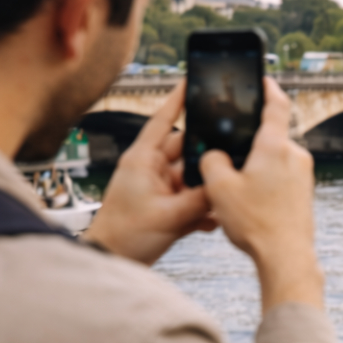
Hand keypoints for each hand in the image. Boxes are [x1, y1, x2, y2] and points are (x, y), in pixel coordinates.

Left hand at [85, 79, 217, 264]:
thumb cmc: (126, 236)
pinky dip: (203, 207)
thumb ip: (201, 199)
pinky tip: (214, 219)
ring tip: (222, 196)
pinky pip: (191, 197)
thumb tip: (224, 185)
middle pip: (186, 150)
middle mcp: (151, 168)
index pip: (162, 120)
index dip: (178, 100)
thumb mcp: (169, 216)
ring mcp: (158, 186)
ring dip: (206, 188)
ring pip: (192, 176)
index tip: (191, 80)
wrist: (113, 261)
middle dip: (206, 157)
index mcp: (143, 160)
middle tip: (229, 158)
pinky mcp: (165, 204)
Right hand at [198, 77, 324, 311]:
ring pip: (274, 160)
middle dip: (249, 142)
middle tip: (228, 153)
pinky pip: (281, 177)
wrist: (286, 257)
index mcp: (275, 146)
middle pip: (270, 136)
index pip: (276, 105)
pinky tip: (250, 203)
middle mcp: (295, 156)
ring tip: (236, 188)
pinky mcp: (304, 193)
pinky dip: (265, 183)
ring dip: (255, 166)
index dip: (268, 88)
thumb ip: (212, 162)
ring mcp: (303, 175)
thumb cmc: (255, 222)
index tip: (262, 78)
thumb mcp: (219, 188)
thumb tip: (215, 156)